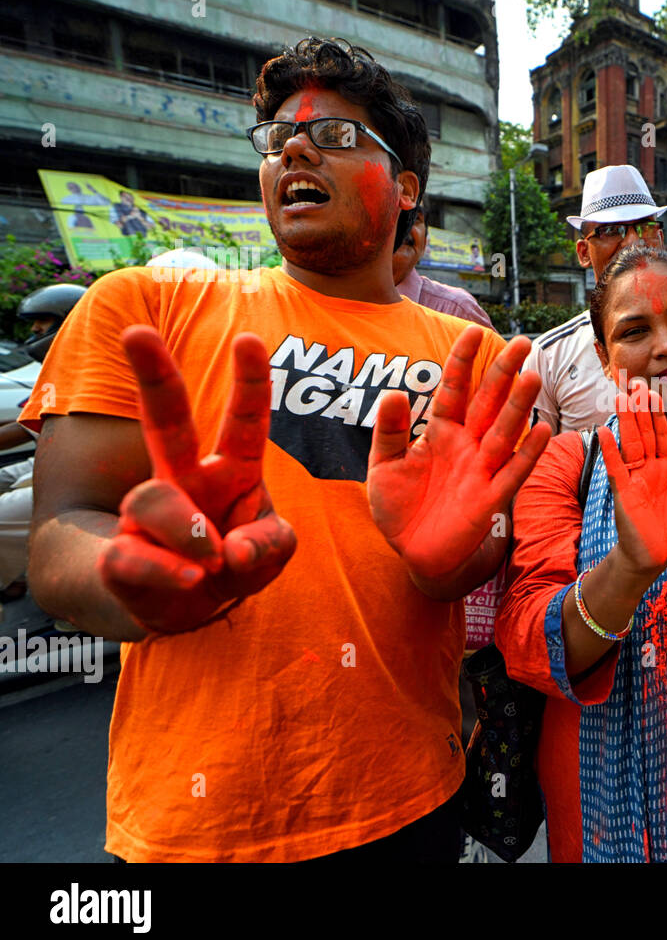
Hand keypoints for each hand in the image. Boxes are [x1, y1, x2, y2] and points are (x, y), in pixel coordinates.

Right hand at [99, 326, 296, 633]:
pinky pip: (135, 554)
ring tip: (211, 563)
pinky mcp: (122, 554)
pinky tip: (188, 579)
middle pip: (167, 422)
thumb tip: (232, 551)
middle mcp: (186, 480)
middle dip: (155, 376)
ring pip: (156, 500)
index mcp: (233, 471)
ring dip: (189, 533)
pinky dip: (166, 569)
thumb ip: (268, 546)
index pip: (244, 422)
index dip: (250, 383)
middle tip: (136, 331)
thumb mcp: (271, 552)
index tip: (249, 340)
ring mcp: (148, 513)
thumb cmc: (235, 562)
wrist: (187, 607)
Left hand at [367, 325, 549, 583]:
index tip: (474, 330)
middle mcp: (466, 444)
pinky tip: (541, 430)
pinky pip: (512, 472)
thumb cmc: (399, 507)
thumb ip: (389, 431)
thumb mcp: (383, 466)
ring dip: (518, 407)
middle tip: (522, 343)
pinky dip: (527, 453)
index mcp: (440, 431)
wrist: (413, 552)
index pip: (454, 389)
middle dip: (503, 374)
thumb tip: (395, 393)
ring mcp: (481, 470)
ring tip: (532, 378)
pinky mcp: (490, 499)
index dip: (463, 361)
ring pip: (504, 432)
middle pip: (488, 403)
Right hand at [597, 380, 666, 574]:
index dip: (656, 414)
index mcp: (664, 469)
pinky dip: (610, 451)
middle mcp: (647, 469)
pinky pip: (615, 469)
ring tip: (622, 397)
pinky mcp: (622, 493)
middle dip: (639, 409)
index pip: (660, 436)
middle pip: (642, 433)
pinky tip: (603, 432)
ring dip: (626, 421)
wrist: (654, 559)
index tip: (652, 391)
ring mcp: (633, 479)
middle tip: (634, 382)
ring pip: (629, 444)